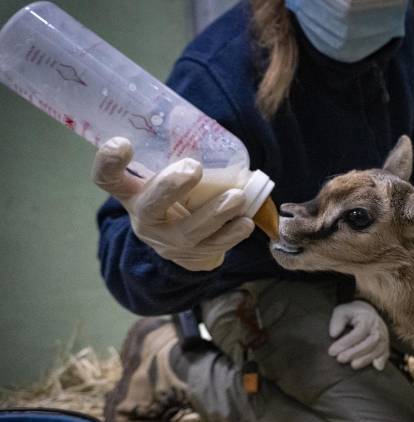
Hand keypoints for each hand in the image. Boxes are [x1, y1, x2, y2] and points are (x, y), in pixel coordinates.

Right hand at [92, 137, 253, 270]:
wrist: (183, 244)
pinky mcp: (193, 254)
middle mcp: (145, 217)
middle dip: (170, 187)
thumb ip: (168, 150)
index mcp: (131, 192)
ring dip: (214, 213)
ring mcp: (168, 240)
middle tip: (193, 168)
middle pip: (150, 206)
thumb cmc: (172, 196)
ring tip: (237, 197)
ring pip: (188, 231)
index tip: (123, 143)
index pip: (106, 179)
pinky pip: (213, 246)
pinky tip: (245, 222)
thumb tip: (183, 112)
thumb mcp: (161, 173)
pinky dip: (232, 234)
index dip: (109, 163)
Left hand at [328, 300, 389, 370]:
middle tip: (340, 359)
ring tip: (352, 365)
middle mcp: (378, 328)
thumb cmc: (352, 314)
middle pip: (370, 342)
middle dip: (355, 352)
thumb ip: (337, 321)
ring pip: (378, 350)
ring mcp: (384, 337)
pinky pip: (386, 353)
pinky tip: (376, 367)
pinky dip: (382, 360)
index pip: (358, 333)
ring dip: (365, 359)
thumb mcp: (342, 311)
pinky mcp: (386, 345)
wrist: (368, 312)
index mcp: (367, 319)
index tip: (332, 351)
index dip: (345, 343)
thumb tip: (333, 334)